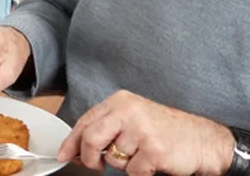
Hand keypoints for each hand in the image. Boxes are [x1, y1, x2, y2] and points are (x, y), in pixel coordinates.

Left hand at [58, 90, 234, 175]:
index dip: (71, 141)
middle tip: (96, 165)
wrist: (205, 140)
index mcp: (120, 101)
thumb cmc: (167, 130)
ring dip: (125, 164)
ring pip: (113, 159)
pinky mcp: (154, 150)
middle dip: (89, 157)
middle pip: (91, 138)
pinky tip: (153, 162)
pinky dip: (141, 172)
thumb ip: (105, 129)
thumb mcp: (133, 119)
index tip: (64, 154)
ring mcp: (141, 130)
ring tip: (142, 154)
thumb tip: (76, 149)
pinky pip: (133, 171)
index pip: (85, 121)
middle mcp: (128, 111)